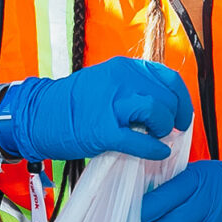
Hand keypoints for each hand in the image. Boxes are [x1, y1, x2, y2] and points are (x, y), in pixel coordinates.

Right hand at [0, 57, 192, 162]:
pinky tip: (157, 154)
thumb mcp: (106, 82)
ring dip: (164, 129)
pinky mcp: (103, 130)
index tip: (182, 114)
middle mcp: (121, 80)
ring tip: (158, 138)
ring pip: (158, 112)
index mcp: (123, 67)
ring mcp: (112, 105)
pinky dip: (154, 150)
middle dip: (174, 117)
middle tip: (169, 130)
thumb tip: (161, 103)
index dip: (182, 99)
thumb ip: (132, 87)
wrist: (38, 114)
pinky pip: (140, 141)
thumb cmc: (73, 103)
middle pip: (167, 97)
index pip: (168, 78)